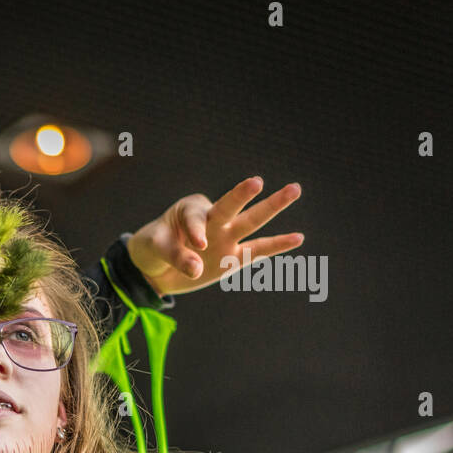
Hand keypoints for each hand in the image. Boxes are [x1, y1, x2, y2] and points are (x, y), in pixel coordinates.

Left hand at [127, 177, 303, 297]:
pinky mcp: (233, 256)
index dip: (197, 231)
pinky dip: (276, 245)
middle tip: (257, 182)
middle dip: (242, 194)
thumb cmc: (154, 246)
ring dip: (272, 206)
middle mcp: (213, 218)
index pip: (197, 219)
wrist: (156, 265)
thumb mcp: (156, 249)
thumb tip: (197, 270)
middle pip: (230, 206)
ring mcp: (225, 236)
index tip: (198, 244)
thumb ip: (177, 257)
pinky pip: (257, 250)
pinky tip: (298, 238)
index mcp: (190, 209)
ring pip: (250, 221)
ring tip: (294, 189)